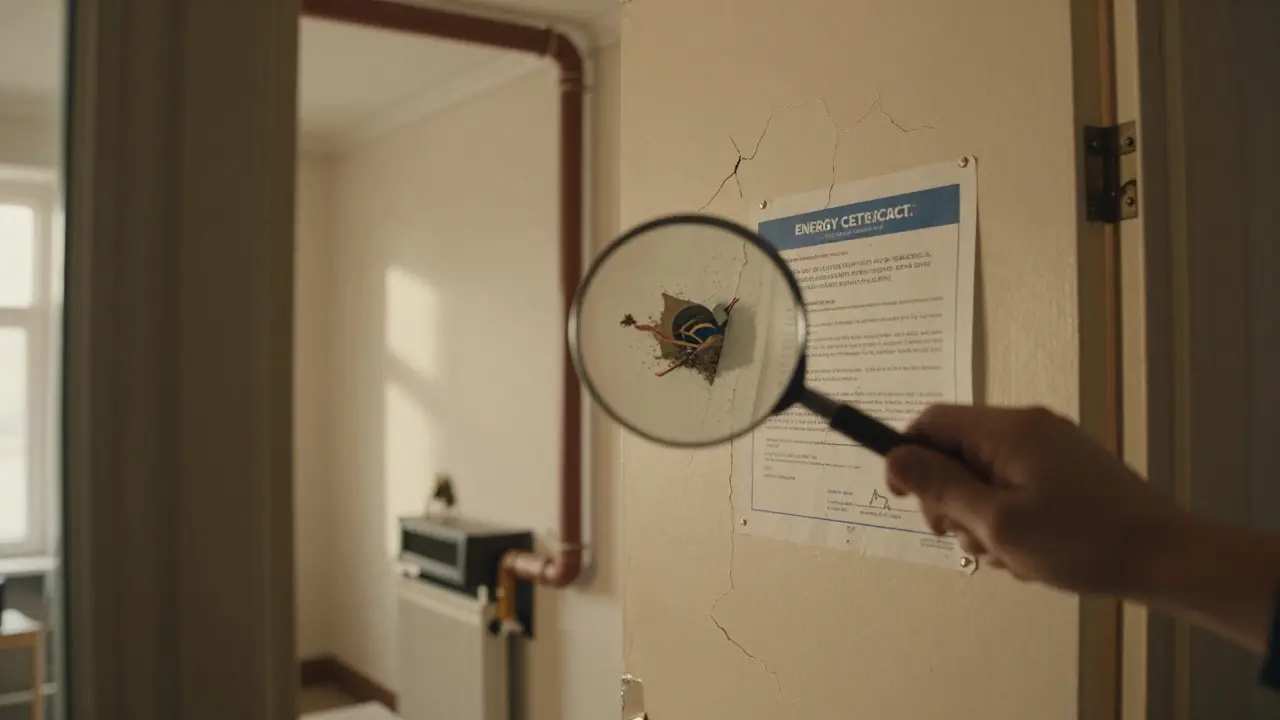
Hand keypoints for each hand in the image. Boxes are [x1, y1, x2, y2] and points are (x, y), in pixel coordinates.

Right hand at [885, 405, 1191, 595]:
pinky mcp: (1069, 469)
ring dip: (981, 515)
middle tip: (964, 538)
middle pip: (957, 450)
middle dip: (948, 496)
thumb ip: (941, 487)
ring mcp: (1052, 447)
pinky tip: (1029, 551)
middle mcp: (1028, 426)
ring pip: (986, 473)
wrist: (1166, 558)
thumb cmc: (1079, 541)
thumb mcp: (997, 521)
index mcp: (1007, 430)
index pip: (932, 422)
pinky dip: (1010, 515)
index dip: (907, 457)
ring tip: (1006, 553)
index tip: (904, 498)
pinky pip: (1016, 483)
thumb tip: (894, 457)